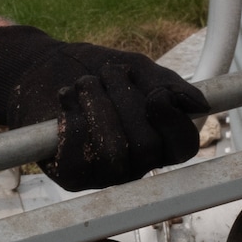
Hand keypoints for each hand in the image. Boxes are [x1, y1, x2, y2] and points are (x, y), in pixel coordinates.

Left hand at [0, 26, 207, 192]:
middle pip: (147, 147)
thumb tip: (199, 105)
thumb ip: (167, 85)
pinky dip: (73, 118)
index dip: (174, 122)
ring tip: (85, 83)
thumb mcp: (136, 68)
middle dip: (126, 101)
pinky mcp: (71, 174)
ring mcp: (103, 173)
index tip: (155, 94)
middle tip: (109, 73)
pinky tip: (67, 100)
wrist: (42, 68)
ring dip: (98, 106)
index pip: (183, 146)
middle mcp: (135, 162)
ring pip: (113, 153)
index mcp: (158, 139)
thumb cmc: (94, 70)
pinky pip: (79, 156)